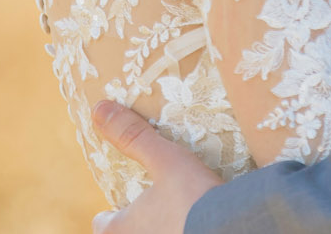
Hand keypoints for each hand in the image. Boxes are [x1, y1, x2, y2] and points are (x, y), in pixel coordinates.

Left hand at [89, 99, 219, 233]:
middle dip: (135, 223)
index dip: (108, 216)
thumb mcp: (165, 160)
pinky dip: (184, 229)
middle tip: (149, 205)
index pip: (102, 227)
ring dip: (160, 227)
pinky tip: (199, 220)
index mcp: (124, 229)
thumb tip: (99, 109)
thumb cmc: (192, 197)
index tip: (115, 206)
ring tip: (176, 211)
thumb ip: (134, 137)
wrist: (231, 229)